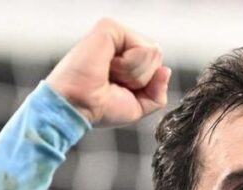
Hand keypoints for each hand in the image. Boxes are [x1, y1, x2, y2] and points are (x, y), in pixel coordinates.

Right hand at [46, 18, 171, 127]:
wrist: (77, 108)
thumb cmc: (99, 108)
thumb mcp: (138, 106)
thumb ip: (157, 91)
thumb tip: (166, 70)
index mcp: (124, 57)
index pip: (156, 64)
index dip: (145, 85)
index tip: (117, 89)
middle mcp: (120, 42)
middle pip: (157, 56)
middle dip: (141, 78)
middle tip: (112, 82)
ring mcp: (115, 33)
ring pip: (152, 53)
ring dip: (133, 74)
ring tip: (107, 74)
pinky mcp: (110, 27)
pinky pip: (142, 48)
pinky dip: (129, 66)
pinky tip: (107, 66)